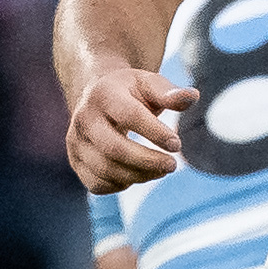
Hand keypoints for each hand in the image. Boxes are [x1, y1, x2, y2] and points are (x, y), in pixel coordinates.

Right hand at [67, 69, 190, 193]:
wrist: (97, 96)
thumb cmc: (131, 91)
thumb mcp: (150, 83)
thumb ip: (170, 93)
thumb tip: (192, 96)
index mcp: (104, 95)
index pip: (129, 116)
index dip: (155, 133)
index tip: (177, 144)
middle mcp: (84, 119)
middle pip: (113, 149)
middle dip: (147, 161)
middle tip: (172, 165)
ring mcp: (76, 142)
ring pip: (105, 170)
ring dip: (139, 175)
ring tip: (161, 170)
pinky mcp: (75, 161)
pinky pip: (96, 184)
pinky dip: (121, 185)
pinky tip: (139, 174)